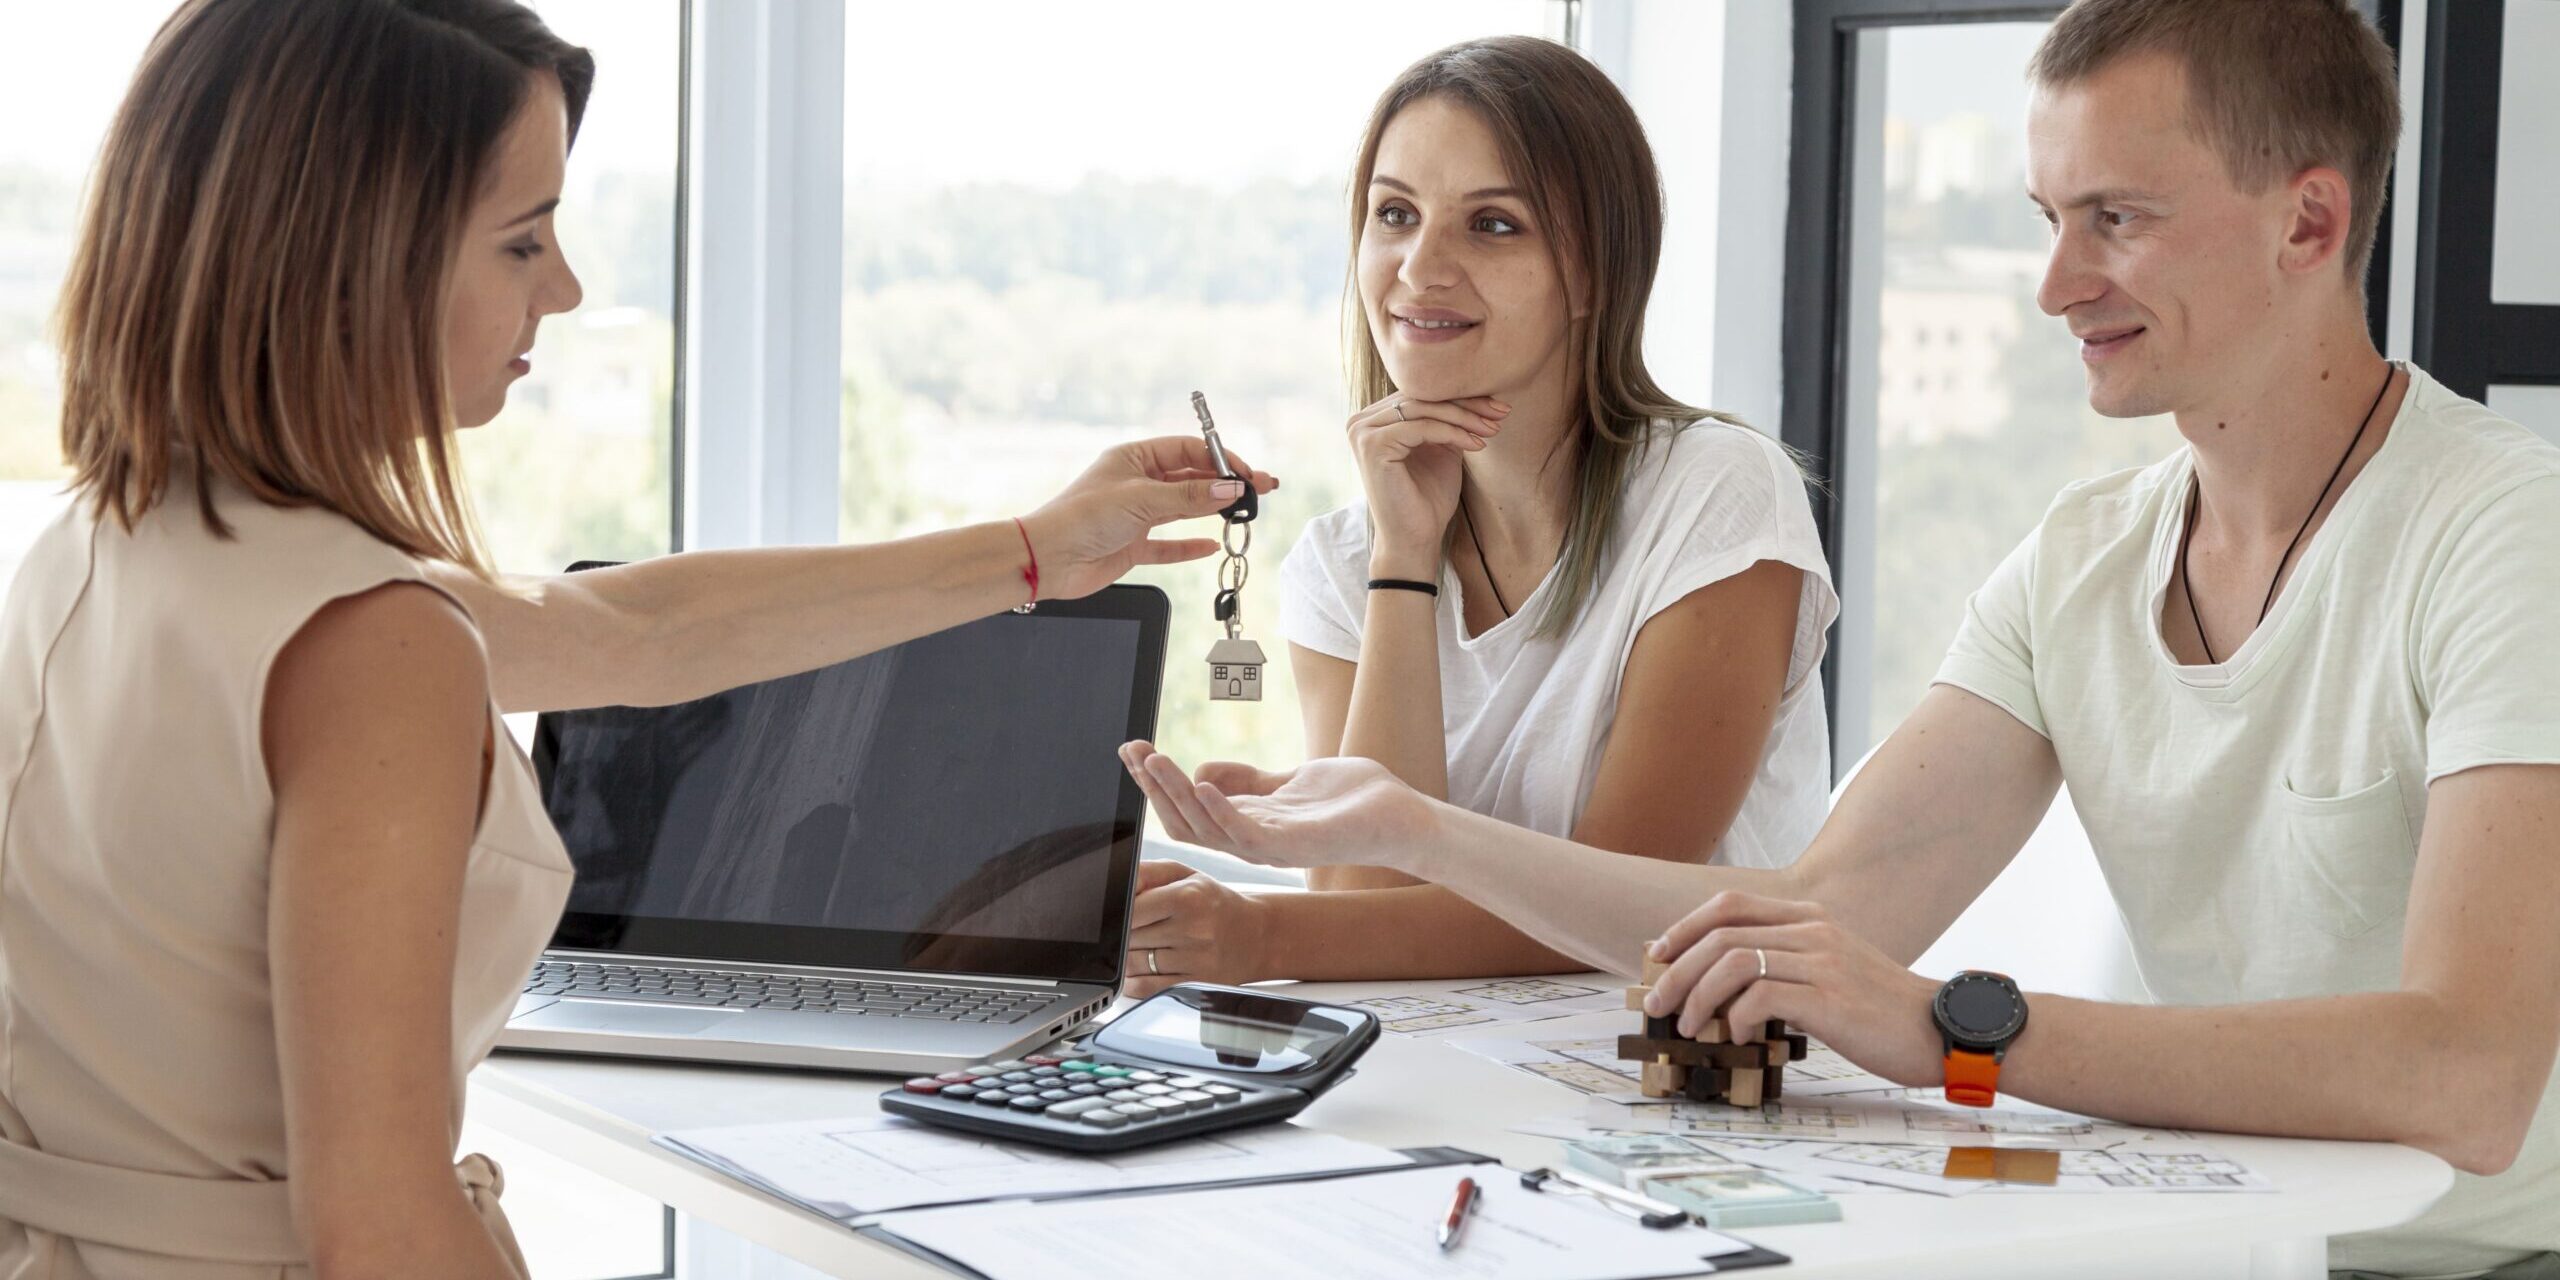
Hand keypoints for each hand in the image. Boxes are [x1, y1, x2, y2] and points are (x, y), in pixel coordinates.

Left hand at [1020, 436, 1278, 600]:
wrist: (1048, 559)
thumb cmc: (1082, 517)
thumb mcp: (1143, 500)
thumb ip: (1190, 496)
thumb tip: (1231, 489)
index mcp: (1134, 458)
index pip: (1187, 450)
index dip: (1220, 460)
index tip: (1247, 474)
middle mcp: (1136, 483)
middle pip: (1191, 478)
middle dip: (1225, 483)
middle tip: (1260, 489)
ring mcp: (1135, 515)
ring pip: (1184, 508)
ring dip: (1213, 509)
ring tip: (1245, 511)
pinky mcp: (1132, 545)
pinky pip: (1168, 544)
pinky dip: (1190, 546)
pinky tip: (1211, 545)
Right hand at [1118, 742, 1444, 872]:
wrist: (1400, 814)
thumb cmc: (1352, 800)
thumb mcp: (1288, 781)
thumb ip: (1248, 779)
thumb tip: (1202, 768)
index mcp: (1248, 825)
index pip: (1188, 808)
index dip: (1158, 782)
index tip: (1135, 750)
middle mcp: (1252, 842)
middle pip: (1186, 820)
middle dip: (1154, 786)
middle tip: (1131, 751)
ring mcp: (1270, 847)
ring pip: (1206, 826)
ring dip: (1176, 792)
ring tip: (1154, 760)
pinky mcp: (1292, 845)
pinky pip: (1244, 833)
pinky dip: (1220, 808)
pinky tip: (1201, 782)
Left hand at [1123, 861, 1273, 996]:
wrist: (1257, 935)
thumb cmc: (1214, 903)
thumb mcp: (1185, 875)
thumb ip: (1147, 873)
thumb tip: (1119, 883)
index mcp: (1189, 897)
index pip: (1131, 910)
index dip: (1119, 914)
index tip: (1122, 915)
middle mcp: (1193, 930)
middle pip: (1129, 938)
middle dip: (1124, 935)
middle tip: (1139, 929)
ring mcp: (1195, 961)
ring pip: (1134, 964)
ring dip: (1129, 957)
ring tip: (1145, 946)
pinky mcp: (1194, 985)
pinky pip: (1145, 988)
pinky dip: (1135, 980)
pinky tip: (1145, 968)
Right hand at [1345, 392, 1505, 573]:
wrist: (1413, 541)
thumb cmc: (1427, 500)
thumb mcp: (1441, 450)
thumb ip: (1446, 420)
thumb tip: (1475, 392)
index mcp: (1374, 420)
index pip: (1421, 397)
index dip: (1462, 399)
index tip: (1498, 407)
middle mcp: (1360, 421)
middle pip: (1422, 399)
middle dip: (1467, 405)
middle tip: (1502, 412)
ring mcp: (1362, 432)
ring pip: (1423, 410)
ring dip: (1464, 418)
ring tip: (1493, 430)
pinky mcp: (1371, 445)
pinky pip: (1421, 428)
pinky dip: (1453, 433)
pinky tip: (1477, 445)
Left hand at [1642, 891, 1946, 1088]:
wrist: (1941, 1032)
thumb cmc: (1879, 1011)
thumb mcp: (1830, 971)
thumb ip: (1783, 965)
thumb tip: (1719, 981)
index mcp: (1810, 918)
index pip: (1729, 905)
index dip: (1684, 928)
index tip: (1657, 956)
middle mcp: (1813, 930)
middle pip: (1720, 934)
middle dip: (1676, 970)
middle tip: (1656, 1005)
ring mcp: (1822, 961)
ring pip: (1733, 963)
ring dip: (1697, 996)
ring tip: (1689, 1027)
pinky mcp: (1830, 998)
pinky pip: (1760, 997)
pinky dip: (1735, 1018)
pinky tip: (1736, 1037)